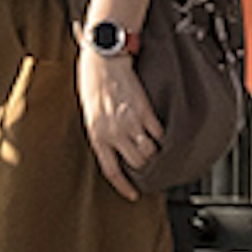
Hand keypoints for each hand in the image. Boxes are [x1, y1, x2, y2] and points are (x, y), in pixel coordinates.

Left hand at [79, 43, 162, 200]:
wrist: (104, 58)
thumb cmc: (92, 82)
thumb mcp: (89, 113)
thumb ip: (101, 133)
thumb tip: (114, 149)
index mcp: (96, 135)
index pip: (111, 170)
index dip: (123, 185)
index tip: (133, 194)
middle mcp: (113, 132)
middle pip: (137, 163)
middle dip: (145, 167)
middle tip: (149, 166)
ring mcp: (131, 122)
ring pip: (150, 151)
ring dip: (155, 153)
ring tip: (157, 151)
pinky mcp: (145, 110)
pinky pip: (158, 133)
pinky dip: (162, 137)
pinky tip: (161, 135)